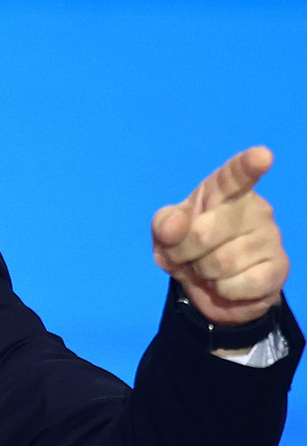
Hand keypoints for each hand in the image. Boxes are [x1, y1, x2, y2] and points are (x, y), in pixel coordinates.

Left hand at [151, 147, 288, 324]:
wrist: (212, 285)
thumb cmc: (190, 246)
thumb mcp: (167, 233)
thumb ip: (165, 224)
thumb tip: (177, 224)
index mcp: (224, 191)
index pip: (236, 175)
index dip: (247, 165)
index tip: (262, 155)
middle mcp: (254, 208)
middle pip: (204, 233)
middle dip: (182, 252)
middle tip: (184, 256)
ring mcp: (271, 237)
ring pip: (221, 262)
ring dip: (203, 273)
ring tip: (207, 269)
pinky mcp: (279, 268)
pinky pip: (240, 284)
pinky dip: (223, 290)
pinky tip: (227, 283)